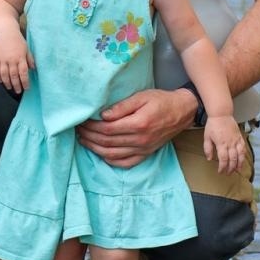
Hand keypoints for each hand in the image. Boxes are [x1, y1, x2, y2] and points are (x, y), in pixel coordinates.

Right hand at [0, 32, 32, 93]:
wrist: (4, 32)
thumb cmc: (17, 40)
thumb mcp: (26, 48)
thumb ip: (29, 59)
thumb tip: (34, 69)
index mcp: (20, 57)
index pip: (23, 72)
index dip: (25, 82)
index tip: (26, 88)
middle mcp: (11, 59)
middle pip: (14, 76)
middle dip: (16, 85)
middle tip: (18, 91)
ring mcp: (2, 59)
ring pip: (4, 75)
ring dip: (7, 83)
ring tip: (10, 88)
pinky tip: (1, 81)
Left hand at [78, 88, 193, 167]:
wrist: (182, 111)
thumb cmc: (161, 100)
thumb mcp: (142, 96)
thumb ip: (122, 106)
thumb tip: (103, 115)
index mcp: (138, 124)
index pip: (107, 129)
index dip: (91, 126)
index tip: (81, 121)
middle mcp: (140, 140)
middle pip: (107, 142)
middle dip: (89, 136)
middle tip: (77, 130)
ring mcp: (143, 149)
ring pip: (113, 154)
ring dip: (95, 149)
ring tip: (83, 141)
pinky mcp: (146, 154)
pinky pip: (125, 163)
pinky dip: (110, 160)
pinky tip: (101, 153)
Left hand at [203, 115, 245, 173]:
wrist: (221, 114)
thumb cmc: (213, 125)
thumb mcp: (207, 137)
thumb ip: (208, 149)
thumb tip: (210, 159)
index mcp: (221, 144)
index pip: (223, 159)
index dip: (222, 167)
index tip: (220, 172)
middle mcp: (230, 143)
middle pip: (233, 159)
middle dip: (231, 168)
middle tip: (228, 173)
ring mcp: (236, 140)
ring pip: (240, 155)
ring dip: (239, 164)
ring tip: (237, 170)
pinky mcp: (240, 137)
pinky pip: (243, 148)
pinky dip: (243, 155)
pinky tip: (242, 160)